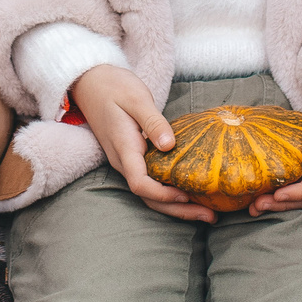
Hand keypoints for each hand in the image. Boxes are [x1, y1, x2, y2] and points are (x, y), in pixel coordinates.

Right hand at [69, 65, 212, 222]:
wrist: (91, 84)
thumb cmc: (113, 87)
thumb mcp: (136, 98)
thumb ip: (152, 122)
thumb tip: (169, 145)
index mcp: (123, 147)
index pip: (139, 183)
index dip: (162, 194)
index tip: (186, 195)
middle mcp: (123, 161)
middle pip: (148, 197)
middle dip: (178, 210)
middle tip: (210, 217)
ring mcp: (127, 161)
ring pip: (149, 193)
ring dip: (176, 206)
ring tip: (206, 212)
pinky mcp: (132, 157)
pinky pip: (150, 182)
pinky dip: (170, 192)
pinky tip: (189, 192)